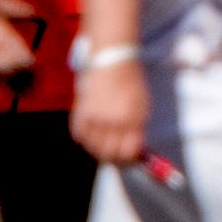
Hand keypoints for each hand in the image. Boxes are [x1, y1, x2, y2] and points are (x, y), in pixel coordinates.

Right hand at [72, 53, 149, 167]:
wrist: (112, 61)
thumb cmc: (130, 85)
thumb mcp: (141, 107)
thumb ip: (137, 131)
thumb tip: (134, 153)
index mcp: (133, 119)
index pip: (129, 152)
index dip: (130, 160)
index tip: (130, 159)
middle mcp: (114, 120)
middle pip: (110, 154)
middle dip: (114, 159)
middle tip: (115, 157)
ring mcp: (96, 116)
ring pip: (93, 147)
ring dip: (98, 149)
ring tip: (103, 143)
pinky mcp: (81, 111)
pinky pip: (80, 136)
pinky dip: (85, 138)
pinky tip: (92, 134)